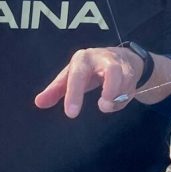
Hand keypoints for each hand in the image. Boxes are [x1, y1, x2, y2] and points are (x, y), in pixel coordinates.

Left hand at [34, 45, 150, 118]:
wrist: (120, 57)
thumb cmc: (89, 69)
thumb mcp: (70, 77)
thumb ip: (56, 90)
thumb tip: (39, 103)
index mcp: (83, 59)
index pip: (78, 76)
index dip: (74, 94)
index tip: (71, 114)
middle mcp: (103, 58)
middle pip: (111, 72)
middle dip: (110, 90)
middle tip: (102, 107)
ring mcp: (120, 65)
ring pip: (125, 80)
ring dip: (118, 96)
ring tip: (106, 105)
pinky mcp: (131, 72)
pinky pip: (130, 88)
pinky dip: (122, 100)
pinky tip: (115, 102)